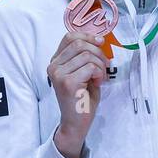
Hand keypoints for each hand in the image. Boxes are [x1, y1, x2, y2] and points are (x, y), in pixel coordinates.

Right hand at [47, 31, 107, 157]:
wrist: (76, 122)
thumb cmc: (82, 97)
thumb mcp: (83, 72)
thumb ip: (85, 56)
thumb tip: (99, 39)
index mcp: (55, 62)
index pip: (70, 37)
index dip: (88, 36)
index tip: (100, 43)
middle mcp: (53, 66)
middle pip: (79, 43)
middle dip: (98, 52)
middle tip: (104, 66)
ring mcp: (58, 74)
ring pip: (87, 54)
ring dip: (100, 65)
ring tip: (99, 77)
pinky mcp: (67, 82)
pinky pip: (91, 67)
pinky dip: (99, 73)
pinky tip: (97, 83)